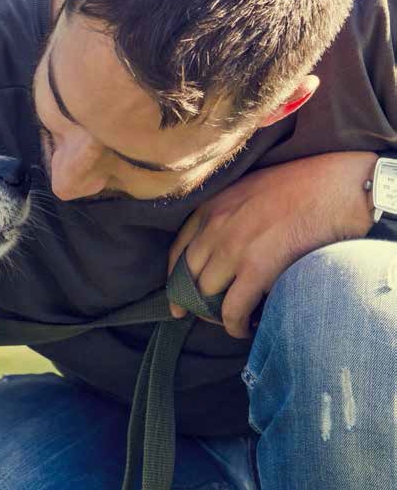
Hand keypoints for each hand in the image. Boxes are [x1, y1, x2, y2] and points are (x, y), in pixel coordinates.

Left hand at [168, 151, 376, 338]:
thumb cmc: (304, 186)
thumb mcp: (250, 190)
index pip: (178, 251)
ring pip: (206, 295)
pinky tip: (246, 329)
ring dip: (216, 315)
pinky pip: (233, 309)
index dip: (174, 280)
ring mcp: (233, 247)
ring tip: (233, 322)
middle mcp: (215, 226)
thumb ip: (230, 216)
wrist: (339, 186)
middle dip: (195, 302)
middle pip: (189, 277)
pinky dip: (235, 325)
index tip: (176, 300)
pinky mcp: (257, 268)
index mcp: (211, 206)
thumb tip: (224, 250)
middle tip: (209, 317)